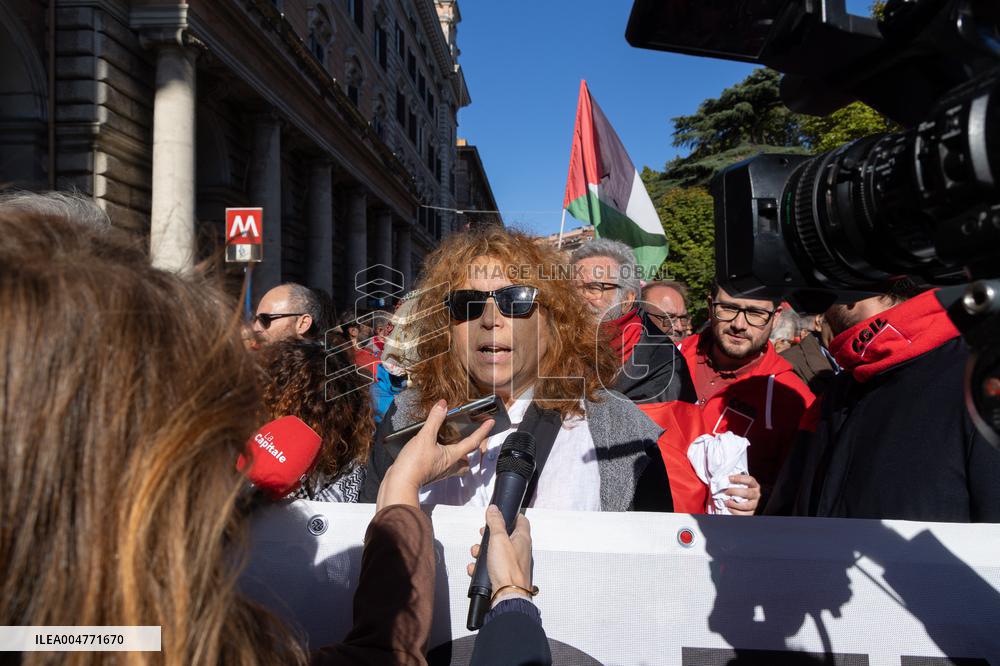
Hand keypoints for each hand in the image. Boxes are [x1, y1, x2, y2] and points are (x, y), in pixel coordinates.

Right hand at [376, 400, 493, 509]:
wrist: (400, 483)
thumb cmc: (415, 463)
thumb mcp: (425, 437)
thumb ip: (434, 420)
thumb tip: (443, 404)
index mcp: (453, 456)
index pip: (473, 442)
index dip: (483, 431)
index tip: (491, 422)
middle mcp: (449, 465)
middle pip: (468, 460)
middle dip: (474, 452)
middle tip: (477, 441)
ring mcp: (440, 470)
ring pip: (457, 465)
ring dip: (461, 458)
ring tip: (458, 447)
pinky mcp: (430, 473)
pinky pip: (443, 465)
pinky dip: (445, 458)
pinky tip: (437, 451)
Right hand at [467, 505, 532, 606]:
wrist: (507, 595)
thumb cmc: (507, 568)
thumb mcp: (499, 539)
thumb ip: (496, 522)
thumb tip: (494, 509)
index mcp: (522, 539)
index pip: (521, 521)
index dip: (511, 515)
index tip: (500, 514)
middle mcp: (519, 551)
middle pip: (504, 536)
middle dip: (489, 536)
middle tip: (482, 535)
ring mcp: (512, 563)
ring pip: (495, 552)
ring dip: (482, 552)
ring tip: (476, 554)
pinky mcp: (504, 575)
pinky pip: (491, 567)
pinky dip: (481, 567)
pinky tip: (475, 569)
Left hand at [724, 474, 760, 515]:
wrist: (742, 503)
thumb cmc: (739, 492)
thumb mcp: (739, 485)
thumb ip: (734, 483)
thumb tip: (723, 480)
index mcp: (753, 486)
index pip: (750, 480)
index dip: (740, 478)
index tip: (730, 478)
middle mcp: (755, 495)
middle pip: (748, 493)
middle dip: (735, 492)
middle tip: (726, 492)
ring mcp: (754, 504)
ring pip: (747, 505)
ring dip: (735, 504)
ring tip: (726, 502)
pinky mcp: (750, 513)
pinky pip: (744, 514)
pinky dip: (735, 512)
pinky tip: (729, 508)